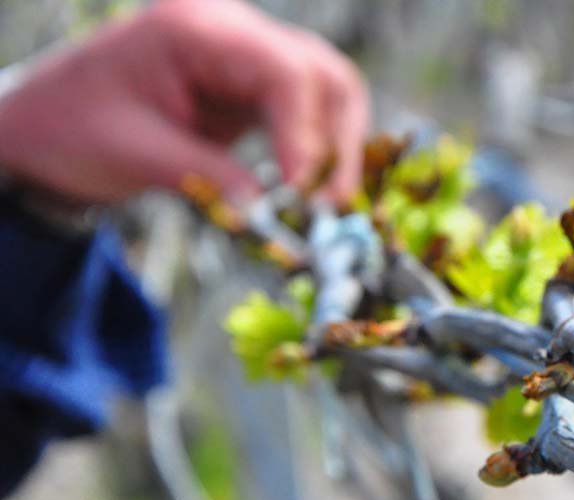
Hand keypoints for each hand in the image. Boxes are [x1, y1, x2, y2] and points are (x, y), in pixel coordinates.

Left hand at [0, 0, 367, 203]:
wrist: (47, 125)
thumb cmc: (74, 128)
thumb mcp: (133, 153)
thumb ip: (205, 174)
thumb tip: (268, 211)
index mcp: (194, 28)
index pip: (281, 70)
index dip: (304, 131)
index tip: (302, 190)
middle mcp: (232, 31)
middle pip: (320, 73)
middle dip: (335, 140)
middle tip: (331, 203)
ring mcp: (248, 56)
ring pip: (328, 89)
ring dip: (338, 146)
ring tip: (330, 201)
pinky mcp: (254, 87)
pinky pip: (310, 110)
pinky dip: (320, 149)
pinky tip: (315, 187)